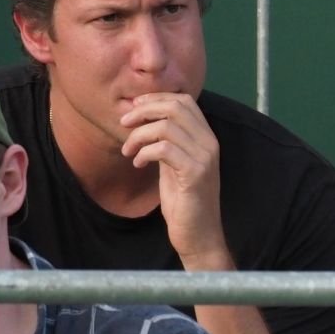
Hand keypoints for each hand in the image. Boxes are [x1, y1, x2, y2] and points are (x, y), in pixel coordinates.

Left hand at [120, 93, 228, 264]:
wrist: (198, 235)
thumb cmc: (184, 202)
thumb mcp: (174, 165)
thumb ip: (167, 142)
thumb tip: (146, 120)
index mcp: (206, 138)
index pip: (185, 101)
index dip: (157, 98)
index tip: (135, 109)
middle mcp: (210, 143)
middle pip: (176, 107)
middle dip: (144, 110)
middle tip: (124, 123)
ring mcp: (205, 158)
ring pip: (166, 127)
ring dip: (139, 135)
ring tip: (128, 150)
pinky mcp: (195, 174)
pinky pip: (163, 149)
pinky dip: (144, 152)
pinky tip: (138, 163)